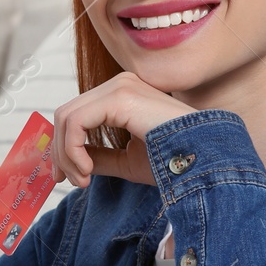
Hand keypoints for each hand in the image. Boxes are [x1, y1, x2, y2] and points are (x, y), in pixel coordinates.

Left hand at [52, 72, 193, 187]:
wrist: (204, 159)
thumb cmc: (175, 162)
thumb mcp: (126, 160)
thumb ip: (99, 157)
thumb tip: (70, 162)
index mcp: (122, 95)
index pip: (77, 114)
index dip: (63, 146)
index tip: (66, 177)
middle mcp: (119, 84)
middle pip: (66, 114)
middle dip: (60, 152)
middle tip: (70, 181)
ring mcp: (119, 86)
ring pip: (66, 117)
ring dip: (66, 154)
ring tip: (83, 179)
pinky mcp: (119, 96)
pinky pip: (76, 122)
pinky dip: (73, 149)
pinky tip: (87, 170)